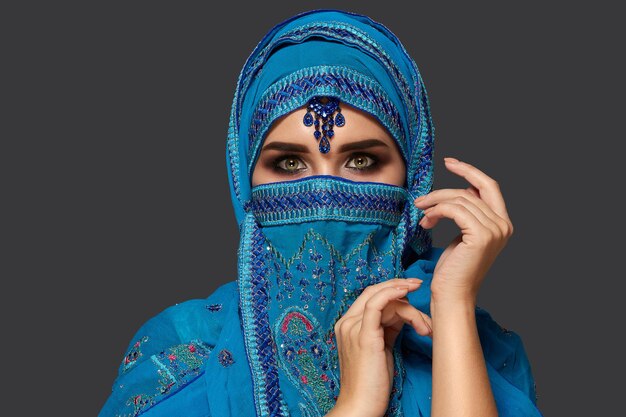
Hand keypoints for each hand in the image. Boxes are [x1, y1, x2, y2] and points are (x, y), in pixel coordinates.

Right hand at [331, 278, 431, 416]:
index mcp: (348, 325)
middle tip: (420, 287)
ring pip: (382, 299)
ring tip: (425, 326)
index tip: (413, 291)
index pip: (370, 297)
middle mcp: (347, 323)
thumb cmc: (372, 383)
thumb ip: (387, 329)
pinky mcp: (364, 335)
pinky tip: (406, 292)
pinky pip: (376, 304)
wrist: (360, 406)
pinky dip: (392, 293)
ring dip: (409, 306)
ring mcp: (353, 327)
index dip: (392, 291)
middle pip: (375, 292)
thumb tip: (403, 315)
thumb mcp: (381, 350)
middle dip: (400, 287)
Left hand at [414, 157, 513, 303]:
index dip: (470, 171)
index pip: (489, 186)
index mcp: (502, 223)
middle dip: (443, 190)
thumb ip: (468, 213)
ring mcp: (494, 230)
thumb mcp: (463, 235)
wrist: (452, 295)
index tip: (450, 162)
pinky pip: (453, 210)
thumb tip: (463, 190)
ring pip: (458, 199)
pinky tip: (426, 222)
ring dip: (434, 204)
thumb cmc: (453, 269)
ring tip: (421, 215)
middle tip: (422, 197)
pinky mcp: (480, 235)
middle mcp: (503, 225)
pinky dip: (436, 211)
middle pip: (469, 191)